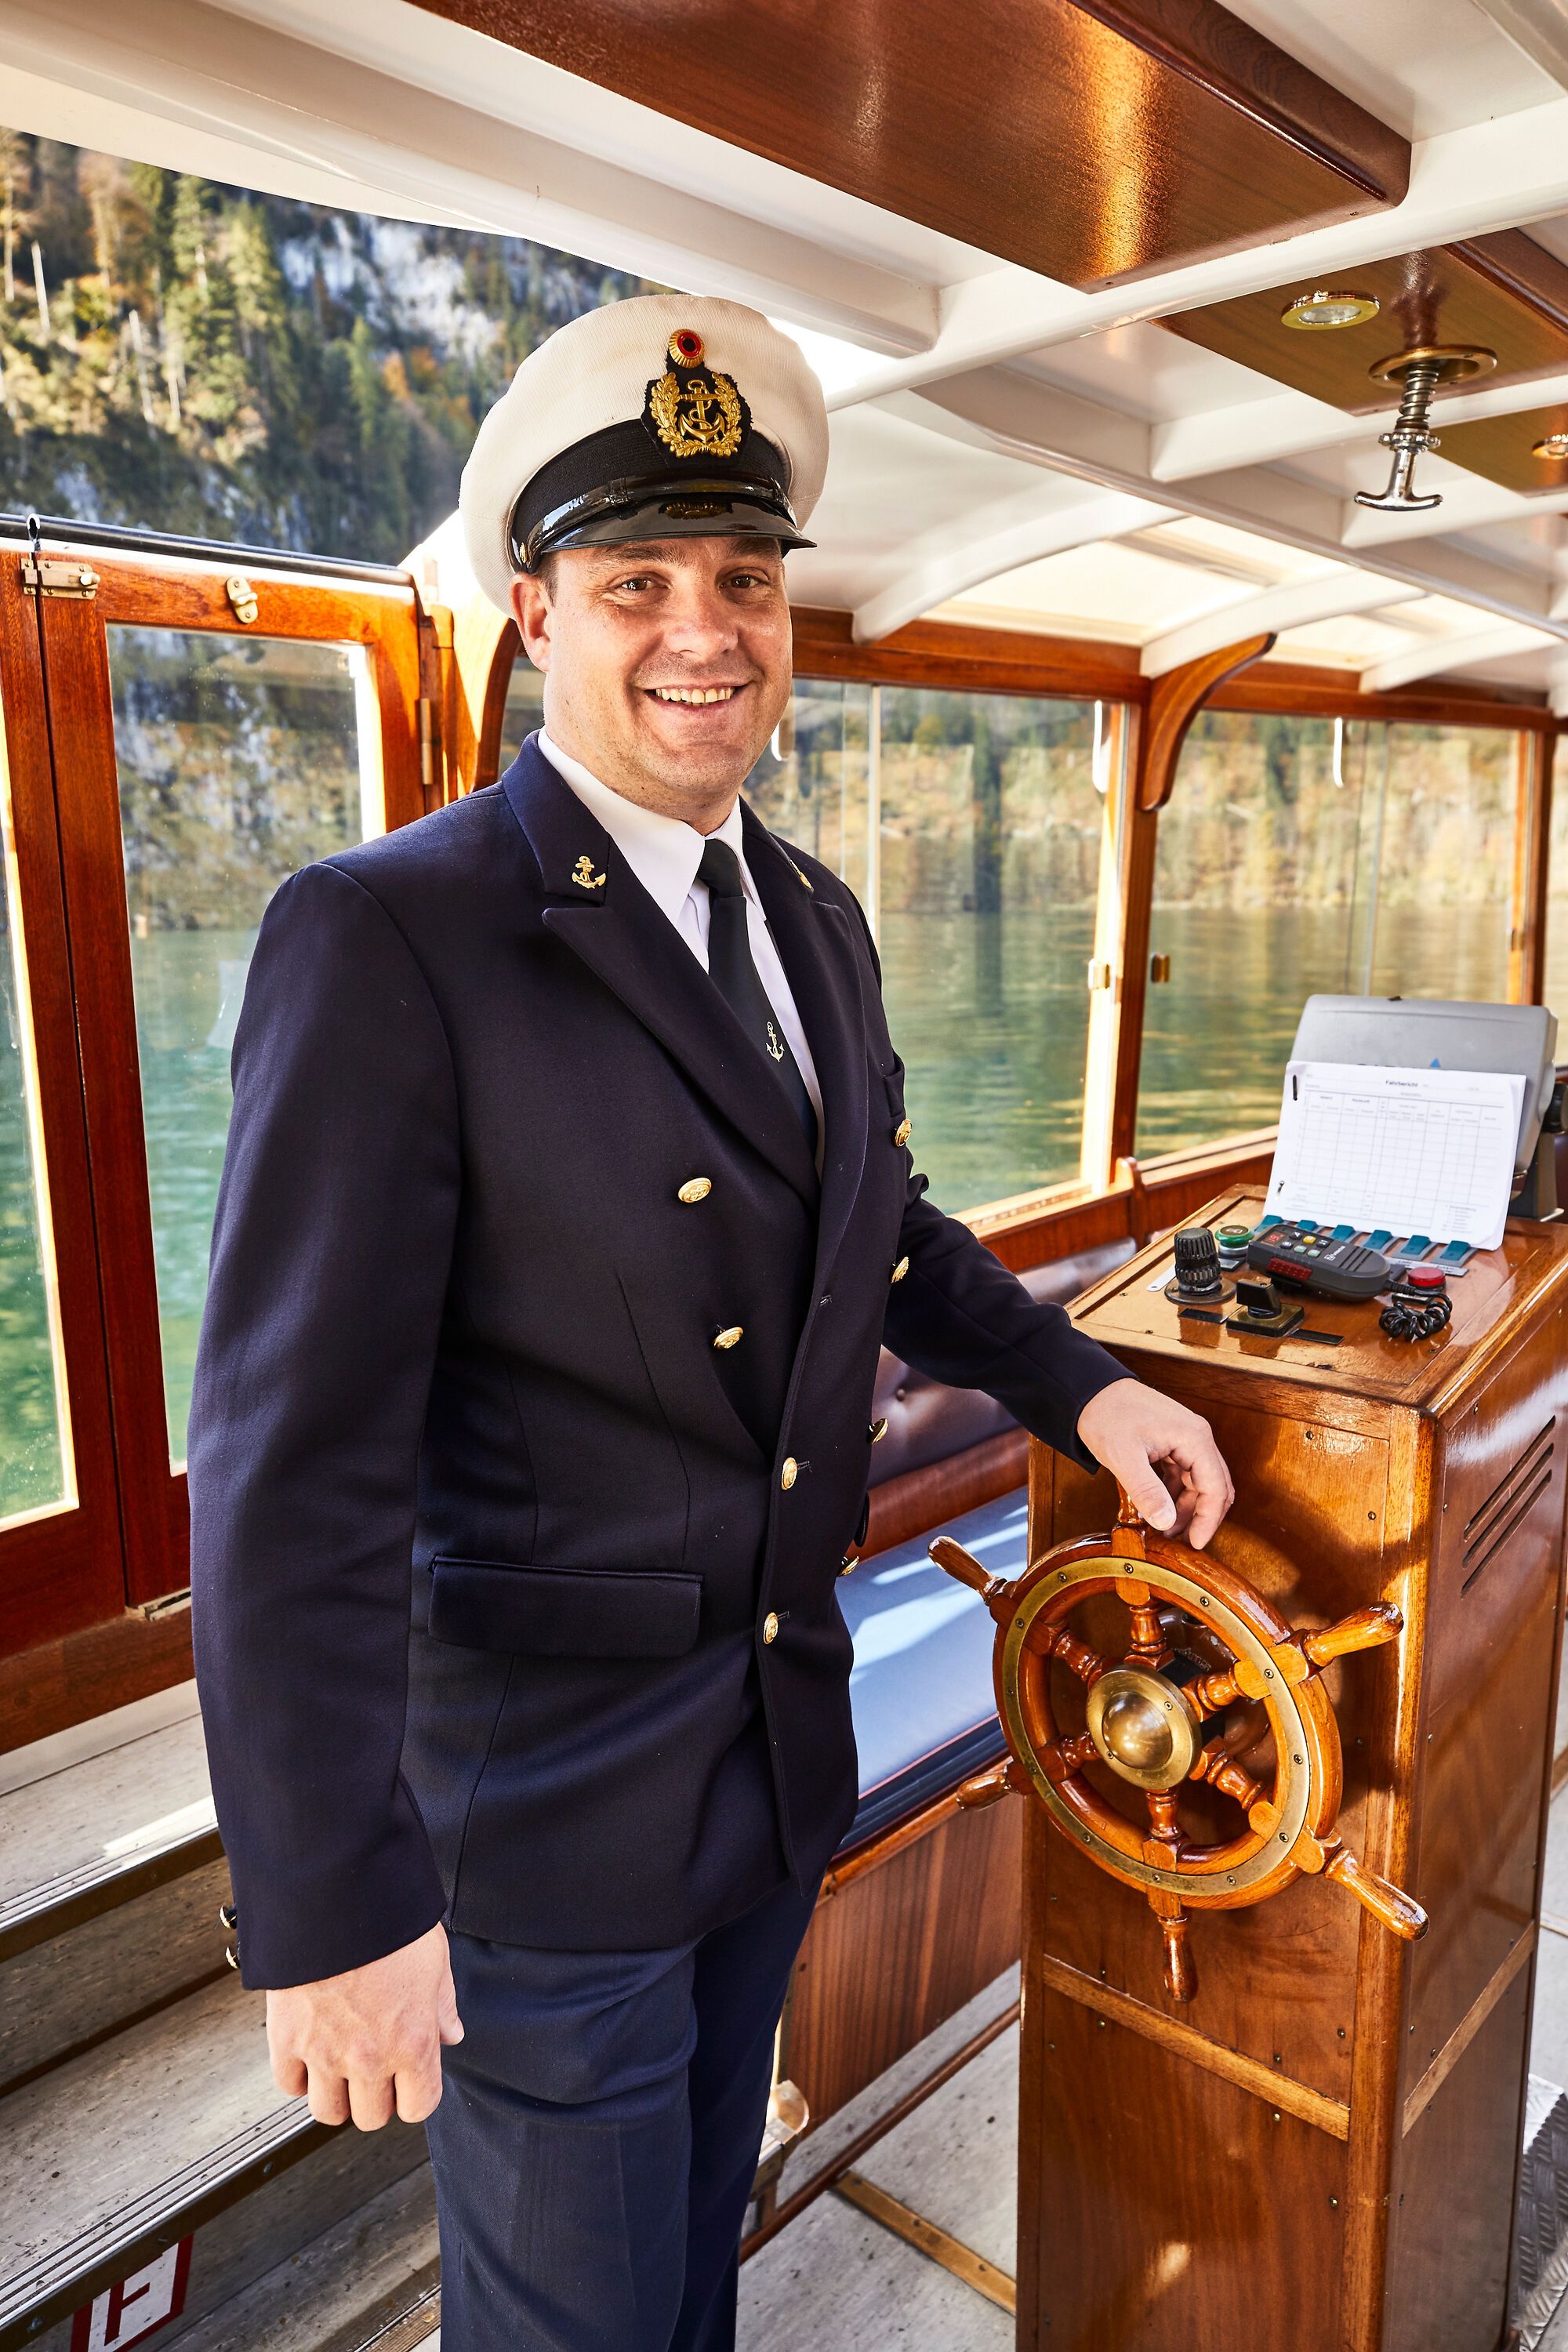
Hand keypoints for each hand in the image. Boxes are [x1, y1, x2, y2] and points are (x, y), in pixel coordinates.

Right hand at [265, 1921, 462, 2128]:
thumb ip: (442, 2005)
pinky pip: (289, 2085)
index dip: (415, 2095)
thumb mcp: (434, 1959)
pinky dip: (299, 2076)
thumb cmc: (387, 1921)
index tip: (410, 2082)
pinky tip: (309, 2055)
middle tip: (374, 2070)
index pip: (419, 2105)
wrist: (336, 1897)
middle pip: (372, 2116)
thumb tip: (450, 2034)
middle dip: (376, 2096)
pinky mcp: (286, 2040)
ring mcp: (324, 2054)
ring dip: (337, 2096)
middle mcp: (369, 2058)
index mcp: (413, 2042)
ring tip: (340, 2069)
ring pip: (329, 2112)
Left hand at [1076, 1378, 1232, 1548]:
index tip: (1196, 1544)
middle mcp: (1196, 1437)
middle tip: (1182, 1541)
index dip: (1209, 1520)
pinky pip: (1183, 1473)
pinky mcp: (1172, 1441)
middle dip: (1200, 1516)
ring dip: (1185, 1507)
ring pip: (1198, 1482)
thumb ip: (1147, 1491)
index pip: (1216, 1488)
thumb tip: (1167, 1522)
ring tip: (1164, 1528)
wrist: (1089, 1390)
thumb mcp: (1124, 1458)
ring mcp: (1185, 1438)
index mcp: (1193, 1438)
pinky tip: (1158, 1508)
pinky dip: (1174, 1494)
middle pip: (1214, 1486)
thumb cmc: (1106, 1415)